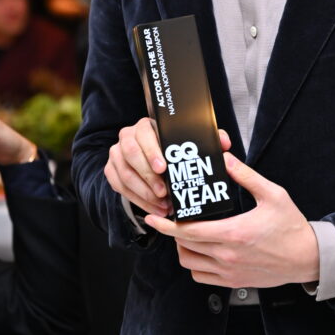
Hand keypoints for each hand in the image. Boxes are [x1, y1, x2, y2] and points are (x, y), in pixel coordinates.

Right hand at [104, 118, 231, 216]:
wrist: (153, 155)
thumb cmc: (174, 148)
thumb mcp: (190, 141)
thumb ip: (209, 139)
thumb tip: (223, 143)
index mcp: (146, 125)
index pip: (144, 134)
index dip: (152, 152)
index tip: (164, 168)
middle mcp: (127, 136)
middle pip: (130, 155)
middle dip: (148, 176)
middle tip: (164, 193)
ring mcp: (116, 154)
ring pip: (124, 174)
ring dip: (143, 192)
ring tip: (162, 205)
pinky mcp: (111, 170)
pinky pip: (119, 187)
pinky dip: (137, 200)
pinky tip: (153, 208)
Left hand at [144, 155, 319, 287]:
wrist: (307, 257)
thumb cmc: (291, 227)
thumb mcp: (272, 194)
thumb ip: (246, 176)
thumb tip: (227, 159)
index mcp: (233, 233)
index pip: (189, 231)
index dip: (166, 225)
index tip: (154, 217)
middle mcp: (227, 256)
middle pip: (184, 246)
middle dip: (173, 232)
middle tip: (172, 219)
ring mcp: (229, 272)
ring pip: (189, 264)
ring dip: (183, 248)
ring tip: (187, 234)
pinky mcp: (233, 281)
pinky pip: (201, 277)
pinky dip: (195, 264)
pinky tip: (201, 250)